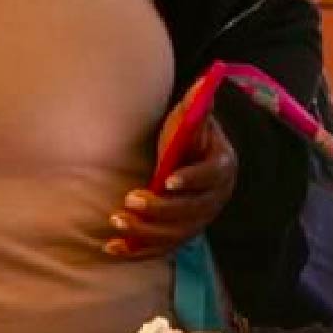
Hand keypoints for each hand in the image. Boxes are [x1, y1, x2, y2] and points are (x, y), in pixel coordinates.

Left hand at [108, 112, 236, 257]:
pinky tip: (111, 248)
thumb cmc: (187, 137)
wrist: (189, 161)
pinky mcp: (178, 235)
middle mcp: (214, 199)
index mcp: (221, 168)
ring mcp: (197, 221)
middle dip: (160, 208)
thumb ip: (196, 105)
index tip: (167, 180)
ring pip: (174, 234)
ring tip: (117, 221)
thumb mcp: (191, 118)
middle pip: (191, 211)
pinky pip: (159, 248)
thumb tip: (204, 82)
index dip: (190, 179)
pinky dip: (136, 250)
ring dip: (145, 231)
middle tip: (131, 199)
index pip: (209, 176)